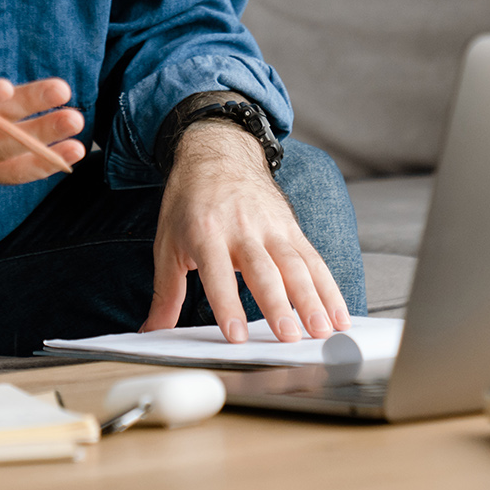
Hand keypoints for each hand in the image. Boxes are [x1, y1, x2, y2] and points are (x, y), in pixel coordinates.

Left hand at [141, 121, 351, 342]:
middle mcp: (241, 229)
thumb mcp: (167, 243)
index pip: (217, 274)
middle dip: (278, 305)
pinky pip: (313, 260)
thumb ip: (165, 293)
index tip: (237, 336)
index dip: (227, 305)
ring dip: (311, 300)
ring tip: (322, 330)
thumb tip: (151, 332)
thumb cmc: (189, 202)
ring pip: (295, 265)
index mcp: (206, 233)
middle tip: (290, 337)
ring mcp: (271, 227)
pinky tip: (338, 314)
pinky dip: (328, 288)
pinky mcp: (291, 228)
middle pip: (263, 271)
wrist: (218, 152)